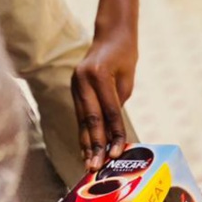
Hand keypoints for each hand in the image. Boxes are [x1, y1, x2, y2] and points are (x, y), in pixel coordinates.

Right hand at [72, 30, 137, 170]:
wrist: (111, 34)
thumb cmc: (125, 56)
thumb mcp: (127, 79)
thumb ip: (117, 104)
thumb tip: (114, 136)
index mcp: (100, 74)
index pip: (109, 111)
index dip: (114, 134)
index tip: (117, 154)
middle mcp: (83, 79)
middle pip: (91, 118)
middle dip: (95, 145)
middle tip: (96, 167)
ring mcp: (75, 82)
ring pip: (82, 119)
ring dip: (86, 143)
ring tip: (88, 164)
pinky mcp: (73, 87)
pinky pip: (80, 114)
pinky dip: (83, 132)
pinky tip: (85, 149)